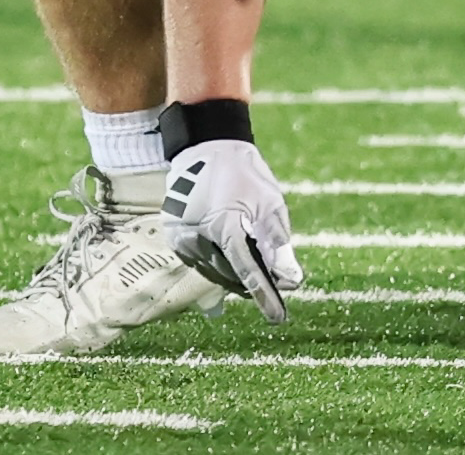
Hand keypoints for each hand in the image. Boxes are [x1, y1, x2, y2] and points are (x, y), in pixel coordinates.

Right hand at [162, 140, 302, 321]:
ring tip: (254, 278)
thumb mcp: (270, 202)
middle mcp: (198, 236)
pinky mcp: (174, 236)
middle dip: (251, 283)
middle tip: (273, 290)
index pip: (247, 271)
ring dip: (233, 276)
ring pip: (212, 272)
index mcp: (225, 226)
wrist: (207, 146)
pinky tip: (230, 262)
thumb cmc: (245, 173)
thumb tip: (290, 278)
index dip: (265, 295)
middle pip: (229, 274)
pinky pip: (198, 261)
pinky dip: (216, 265)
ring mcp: (182, 237)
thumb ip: (278, 243)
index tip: (279, 317)